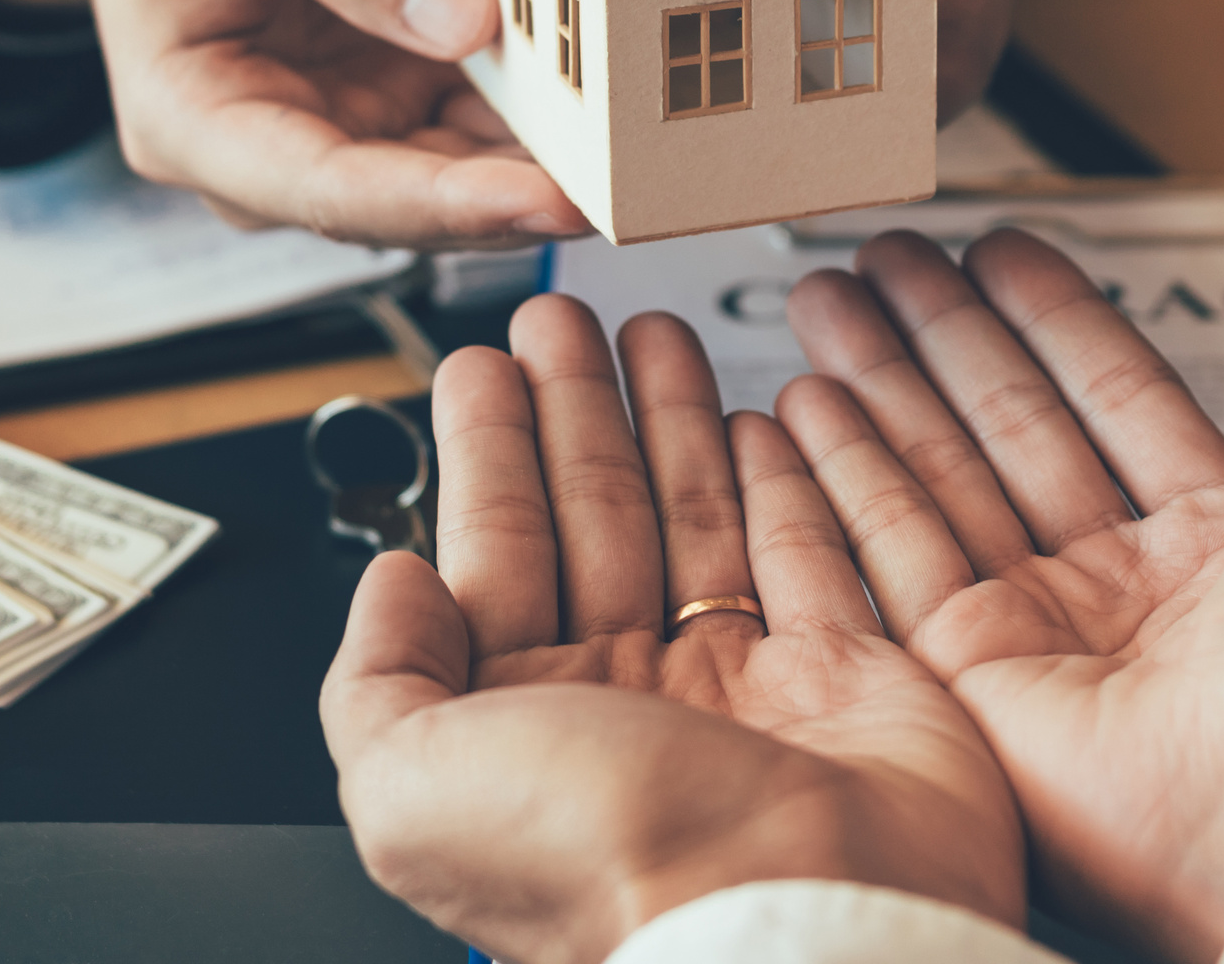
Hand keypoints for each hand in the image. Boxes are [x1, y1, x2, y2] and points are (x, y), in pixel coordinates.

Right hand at [0, 0, 588, 247]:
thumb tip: (465, 19)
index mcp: (192, 123)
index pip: (328, 189)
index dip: (441, 204)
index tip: (540, 197)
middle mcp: (269, 149)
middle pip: (405, 200)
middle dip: (514, 196)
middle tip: (623, 183)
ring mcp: (334, 129)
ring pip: (452, 171)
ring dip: (538, 162)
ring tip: (634, 147)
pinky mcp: (386, 99)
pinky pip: (470, 119)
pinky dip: (534, 108)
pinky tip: (602, 95)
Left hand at [321, 294, 1023, 963]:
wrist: (797, 916)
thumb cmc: (608, 865)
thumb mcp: (410, 784)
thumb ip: (377, 680)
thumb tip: (388, 585)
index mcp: (522, 724)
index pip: (496, 550)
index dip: (490, 450)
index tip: (486, 365)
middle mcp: (629, 702)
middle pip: (596, 516)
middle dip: (578, 410)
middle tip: (567, 319)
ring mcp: (740, 687)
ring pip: (696, 519)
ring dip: (673, 421)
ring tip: (660, 332)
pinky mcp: (846, 677)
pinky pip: (808, 553)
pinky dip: (785, 481)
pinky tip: (761, 419)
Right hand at [781, 230, 1223, 962]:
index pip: (1114, 397)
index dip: (1053, 316)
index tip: (998, 252)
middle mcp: (1126, 589)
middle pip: (1007, 423)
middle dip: (940, 331)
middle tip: (884, 261)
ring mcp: (1041, 632)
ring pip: (936, 471)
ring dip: (876, 380)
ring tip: (827, 301)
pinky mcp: (967, 675)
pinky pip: (890, 550)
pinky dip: (840, 474)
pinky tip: (804, 404)